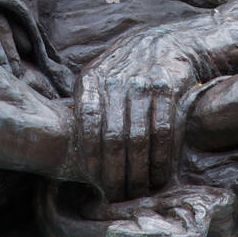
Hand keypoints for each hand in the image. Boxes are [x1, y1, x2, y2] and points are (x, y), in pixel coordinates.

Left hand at [75, 30, 200, 201]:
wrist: (168, 40)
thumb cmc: (126, 69)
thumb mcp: (99, 77)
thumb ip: (86, 107)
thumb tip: (69, 150)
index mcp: (91, 79)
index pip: (87, 125)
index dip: (91, 158)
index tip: (95, 183)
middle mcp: (115, 80)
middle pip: (113, 138)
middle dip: (115, 173)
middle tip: (118, 195)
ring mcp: (143, 82)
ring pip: (139, 138)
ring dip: (139, 172)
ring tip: (138, 191)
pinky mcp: (168, 86)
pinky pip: (164, 130)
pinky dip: (162, 158)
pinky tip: (159, 174)